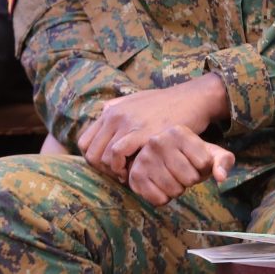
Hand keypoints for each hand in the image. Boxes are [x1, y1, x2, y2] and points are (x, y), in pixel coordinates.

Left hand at [78, 74, 227, 180]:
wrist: (190, 98)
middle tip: (119, 174)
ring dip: (113, 172)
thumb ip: (117, 106)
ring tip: (128, 175)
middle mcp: (114, 115)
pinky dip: (122, 168)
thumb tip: (103, 112)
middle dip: (102, 170)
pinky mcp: (141, 132)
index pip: (84, 141)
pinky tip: (134, 172)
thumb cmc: (165, 103)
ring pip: (102, 157)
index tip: (110, 166)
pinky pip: (118, 154)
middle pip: (90, 153)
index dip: (94, 159)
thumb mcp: (136, 100)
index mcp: (111, 110)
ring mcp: (127, 123)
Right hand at [127, 124, 233, 205]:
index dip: (203, 168)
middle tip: (181, 171)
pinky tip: (160, 185)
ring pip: (175, 190)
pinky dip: (163, 199)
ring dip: (177, 190)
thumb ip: (223, 161)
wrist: (159, 158)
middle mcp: (157, 141)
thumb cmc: (188, 156)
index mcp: (177, 132)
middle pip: (190, 178)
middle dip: (190, 180)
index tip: (194, 161)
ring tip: (171, 177)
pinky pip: (159, 200)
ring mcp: (144, 158)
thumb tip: (220, 177)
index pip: (203, 163)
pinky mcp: (135, 175)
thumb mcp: (209, 153)